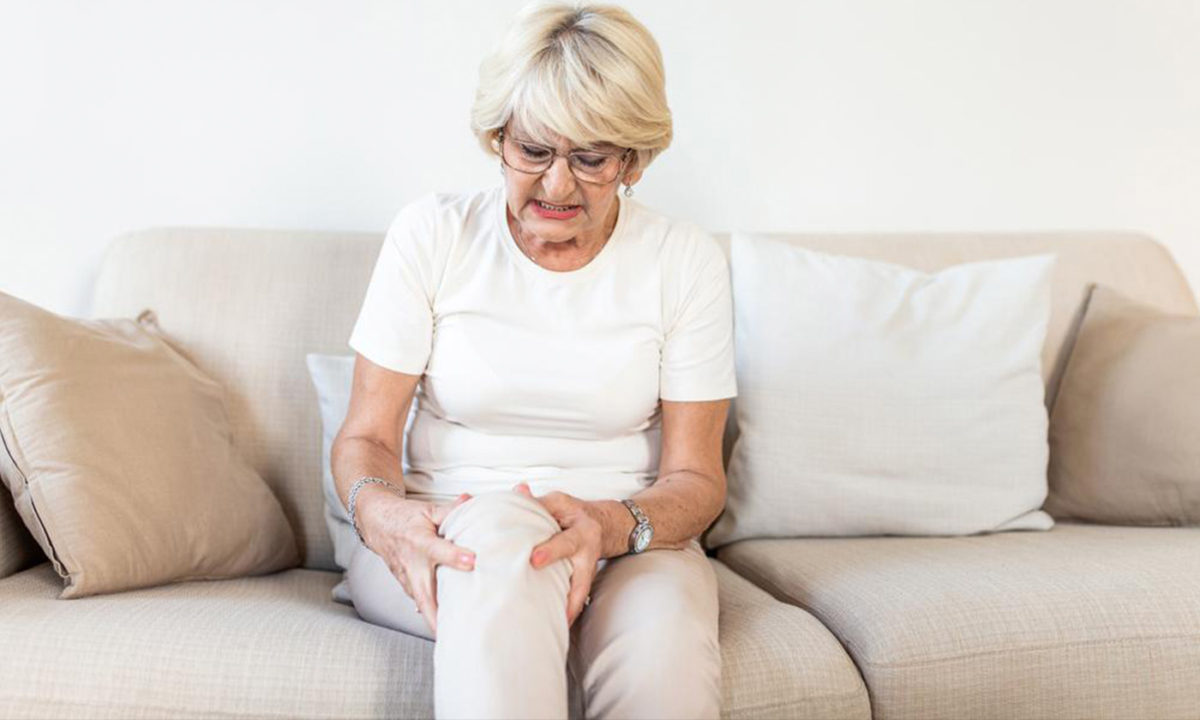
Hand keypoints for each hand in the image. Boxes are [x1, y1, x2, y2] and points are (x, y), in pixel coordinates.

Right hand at [358, 490, 475, 638]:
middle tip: (457, 631)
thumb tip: (470, 500)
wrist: (378, 525)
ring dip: (437, 622)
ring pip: (423, 605)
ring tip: (458, 638)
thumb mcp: (428, 509)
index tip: (472, 562)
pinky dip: (433, 618)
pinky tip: (448, 631)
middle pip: (425, 594)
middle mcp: (412, 564)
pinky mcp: (408, 588)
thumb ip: (452, 509)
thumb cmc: (408, 517)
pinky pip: (422, 605)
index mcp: (419, 541)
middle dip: (439, 615)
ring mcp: (408, 579)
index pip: (437, 550)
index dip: (454, 556)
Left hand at [513, 482, 602, 627]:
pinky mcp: (584, 580)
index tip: (534, 558)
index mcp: (581, 530)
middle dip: (568, 593)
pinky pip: (578, 599)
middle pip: (581, 575)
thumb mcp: (559, 502)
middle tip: (551, 606)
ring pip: (582, 592)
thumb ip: (538, 502)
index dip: (551, 550)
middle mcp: (588, 552)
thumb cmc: (574, 513)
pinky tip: (558, 625)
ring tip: (557, 625)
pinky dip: (569, 612)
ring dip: (570, 609)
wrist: (603, 525)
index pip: (566, 540)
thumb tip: (517, 493)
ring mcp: (588, 569)